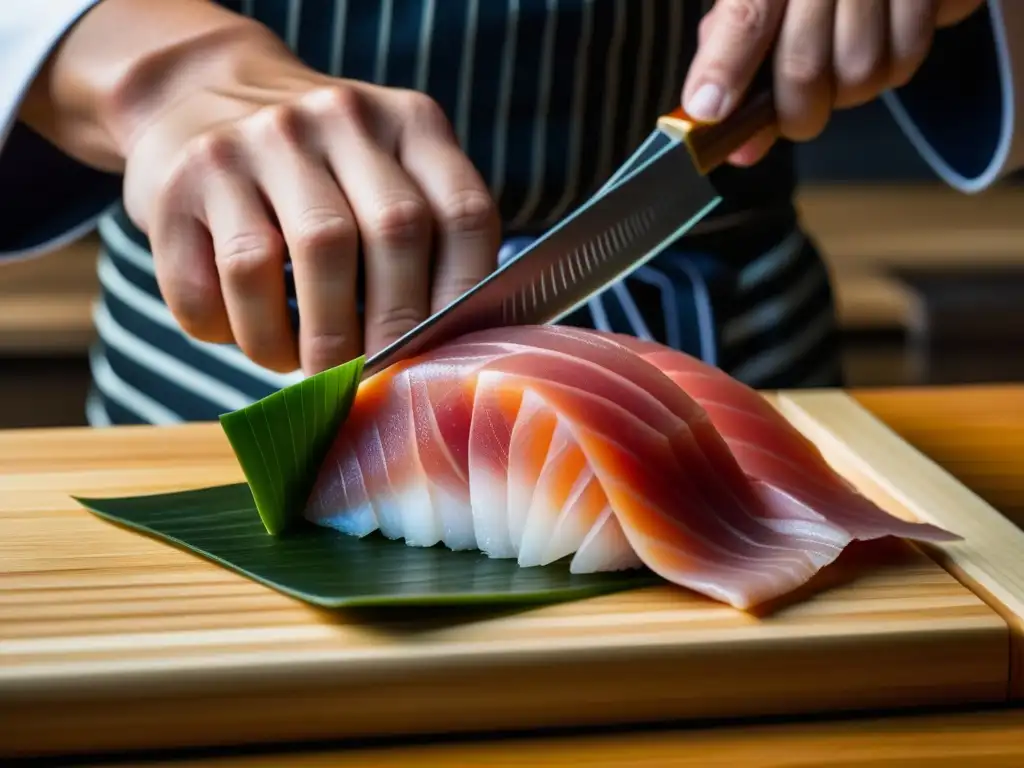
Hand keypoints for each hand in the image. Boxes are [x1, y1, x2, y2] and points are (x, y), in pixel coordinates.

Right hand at [121, 28, 499, 375]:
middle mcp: (336, 117)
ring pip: (299, 260)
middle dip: (389, 332)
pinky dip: (236, 334)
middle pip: (390, 234)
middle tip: (375, 381)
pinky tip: (250, 335)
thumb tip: (439, 356)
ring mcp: (252, 142)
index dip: (462, 297)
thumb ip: (425, 244)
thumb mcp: (387, 178)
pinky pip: (211, 286)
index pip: (463, 215)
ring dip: (308, 343)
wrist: (196, 99)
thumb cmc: (318, 176)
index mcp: (408, 123)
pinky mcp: (178, 183)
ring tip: (310, 370)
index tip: (443, 356)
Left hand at [681, 0, 986, 165]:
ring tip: (842, 63)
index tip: (709, 111)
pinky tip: (884, 37)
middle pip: (804, 68)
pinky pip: (907, 57)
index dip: (726, 70)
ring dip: (847, 91)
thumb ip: (730, 51)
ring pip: (860, 74)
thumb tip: (710, 115)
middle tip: (796, 113)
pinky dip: (893, 66)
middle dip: (796, 112)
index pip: (746, 18)